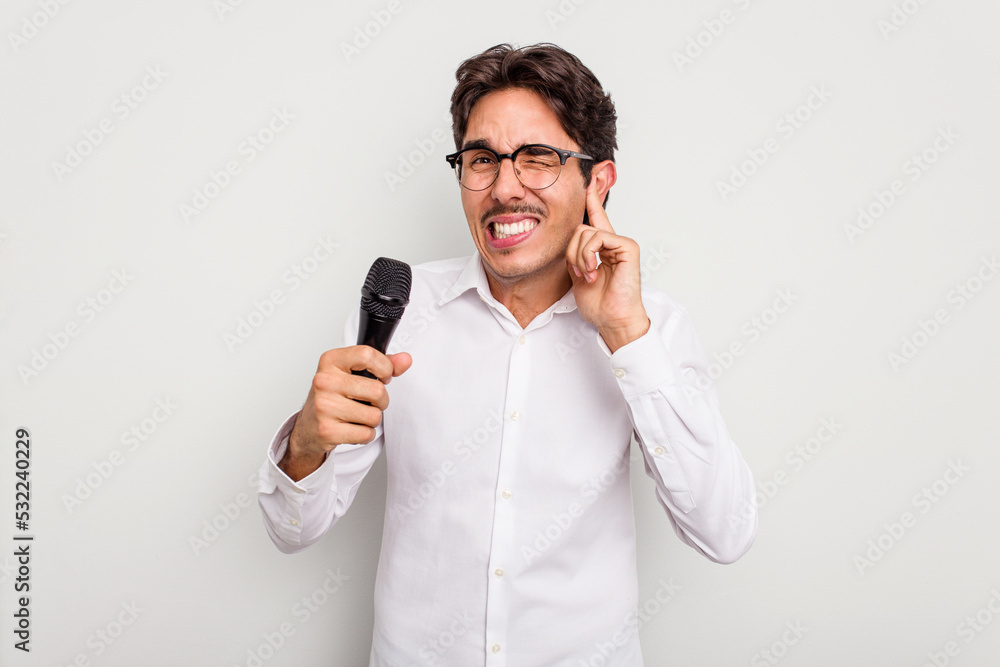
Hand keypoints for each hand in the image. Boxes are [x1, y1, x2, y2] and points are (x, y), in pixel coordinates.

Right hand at [280, 346, 411, 480]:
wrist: (309, 425)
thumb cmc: (334, 394)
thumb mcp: (353, 372)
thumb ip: (383, 364)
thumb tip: (406, 360)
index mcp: (331, 360)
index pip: (368, 355)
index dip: (385, 367)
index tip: (383, 375)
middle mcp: (324, 381)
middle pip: (377, 390)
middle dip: (381, 400)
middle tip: (369, 401)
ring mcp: (324, 406)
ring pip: (374, 416)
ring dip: (372, 419)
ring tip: (357, 415)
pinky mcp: (327, 430)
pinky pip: (366, 434)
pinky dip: (365, 434)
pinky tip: (352, 428)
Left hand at [565, 180, 649, 351]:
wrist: (612, 319)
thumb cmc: (599, 304)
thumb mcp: (579, 276)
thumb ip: (575, 256)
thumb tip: (569, 243)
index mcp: (603, 249)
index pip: (595, 219)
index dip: (591, 200)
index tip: (588, 181)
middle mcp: (613, 243)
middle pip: (579, 229)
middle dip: (571, 252)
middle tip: (580, 272)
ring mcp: (622, 243)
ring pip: (585, 233)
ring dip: (579, 257)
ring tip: (588, 275)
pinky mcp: (628, 246)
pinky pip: (598, 238)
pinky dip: (588, 255)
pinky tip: (593, 272)